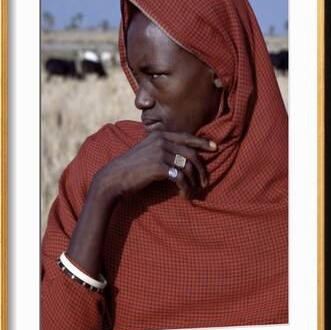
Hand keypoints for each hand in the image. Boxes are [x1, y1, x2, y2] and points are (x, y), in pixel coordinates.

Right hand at [94, 130, 216, 200]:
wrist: (114, 177)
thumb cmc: (131, 168)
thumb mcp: (147, 151)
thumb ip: (163, 149)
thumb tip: (185, 157)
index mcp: (159, 134)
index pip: (187, 136)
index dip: (203, 142)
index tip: (215, 148)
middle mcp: (161, 140)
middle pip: (192, 153)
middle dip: (202, 168)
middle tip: (206, 182)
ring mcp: (160, 152)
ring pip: (188, 166)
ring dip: (194, 182)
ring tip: (194, 192)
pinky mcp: (159, 166)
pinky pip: (181, 178)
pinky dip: (186, 188)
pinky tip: (184, 195)